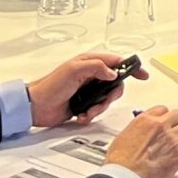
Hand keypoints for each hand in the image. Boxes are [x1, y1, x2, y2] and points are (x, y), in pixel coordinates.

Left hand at [29, 51, 149, 127]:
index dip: (131, 67)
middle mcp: (91, 76)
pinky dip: (91, 114)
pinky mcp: (84, 104)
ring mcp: (88, 91)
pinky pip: (97, 110)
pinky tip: (82, 115)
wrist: (35, 107)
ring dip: (100, 107)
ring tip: (88, 111)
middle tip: (104, 99)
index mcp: (90, 63)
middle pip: (116, 84)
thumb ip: (96, 67)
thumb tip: (112, 72)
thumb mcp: (74, 70)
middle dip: (112, 95)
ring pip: (107, 99)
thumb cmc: (50, 85)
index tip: (142, 75)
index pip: (117, 62)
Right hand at [105, 106, 177, 177]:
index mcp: (145, 120)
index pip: (163, 109)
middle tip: (172, 133)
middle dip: (175, 124)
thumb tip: (144, 131)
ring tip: (176, 145)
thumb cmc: (120, 163)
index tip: (164, 123)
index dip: (164, 118)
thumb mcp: (124, 137)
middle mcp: (161, 126)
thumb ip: (138, 129)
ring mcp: (172, 138)